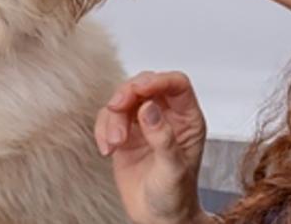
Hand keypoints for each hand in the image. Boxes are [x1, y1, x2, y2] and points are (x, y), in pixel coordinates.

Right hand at [95, 71, 212, 223]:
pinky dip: (103, 128)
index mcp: (187, 119)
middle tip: (117, 107)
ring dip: (113, 116)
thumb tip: (149, 108)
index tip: (139, 89)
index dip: (158, 80)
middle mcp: (167, 116)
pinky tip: (107, 149)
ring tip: (114, 143)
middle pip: (146, 85)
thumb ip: (163, 138)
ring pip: (124, 99)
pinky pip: (109, 117)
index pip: (176, 84)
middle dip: (128, 93)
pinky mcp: (125, 134)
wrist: (157, 218)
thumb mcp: (173, 169)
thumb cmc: (175, 197)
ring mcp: (144, 123)